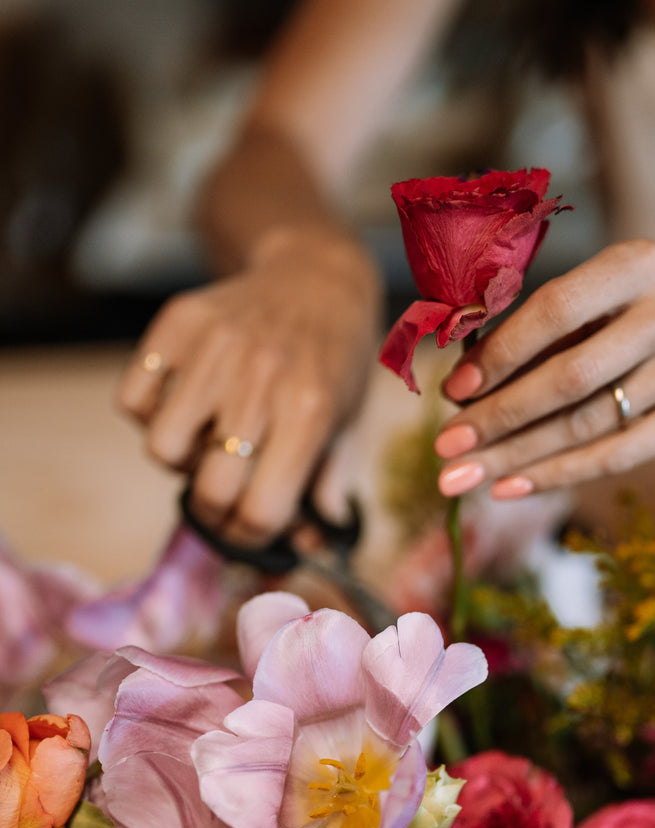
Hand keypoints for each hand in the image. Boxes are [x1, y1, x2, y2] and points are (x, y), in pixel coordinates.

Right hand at [116, 224, 380, 544]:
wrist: (315, 277)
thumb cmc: (333, 365)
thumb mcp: (349, 426)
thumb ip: (330, 489)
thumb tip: (308, 550)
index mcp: (311, 410)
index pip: (262, 510)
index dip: (251, 535)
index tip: (251, 527)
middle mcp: (262, 376)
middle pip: (211, 488)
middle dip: (216, 509)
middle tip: (226, 494)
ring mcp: (216, 345)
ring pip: (162, 448)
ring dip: (180, 460)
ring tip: (206, 439)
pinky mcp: (178, 321)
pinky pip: (132, 400)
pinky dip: (149, 415)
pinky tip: (185, 403)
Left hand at [433, 238, 654, 498]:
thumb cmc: (644, 296)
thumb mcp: (603, 283)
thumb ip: (540, 324)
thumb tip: (462, 385)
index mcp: (639, 262)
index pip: (556, 311)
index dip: (500, 355)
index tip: (452, 392)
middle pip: (572, 379)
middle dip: (500, 419)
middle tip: (446, 449)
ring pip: (591, 424)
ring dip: (518, 456)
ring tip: (465, 477)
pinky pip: (622, 455)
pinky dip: (560, 474)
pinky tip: (512, 486)